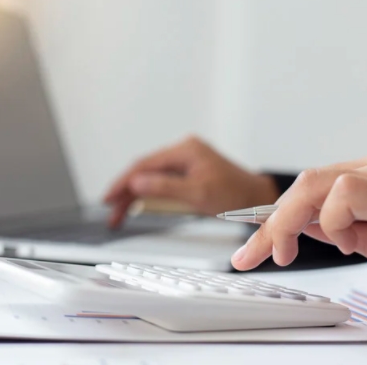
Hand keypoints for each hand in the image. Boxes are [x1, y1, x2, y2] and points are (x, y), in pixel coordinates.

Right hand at [103, 136, 279, 227]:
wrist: (258, 198)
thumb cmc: (236, 195)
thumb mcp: (199, 193)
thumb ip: (166, 187)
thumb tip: (136, 182)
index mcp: (185, 150)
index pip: (144, 164)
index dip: (123, 182)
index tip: (108, 198)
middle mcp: (183, 151)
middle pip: (144, 170)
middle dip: (124, 192)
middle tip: (110, 212)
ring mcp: (185, 160)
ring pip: (150, 176)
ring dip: (133, 195)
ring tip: (118, 215)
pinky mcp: (187, 171)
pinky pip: (160, 181)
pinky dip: (147, 194)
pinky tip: (135, 205)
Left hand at [232, 146, 366, 284]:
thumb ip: (341, 226)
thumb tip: (300, 225)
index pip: (314, 186)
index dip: (279, 211)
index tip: (257, 237)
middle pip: (307, 183)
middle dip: (272, 221)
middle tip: (255, 253)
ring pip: (313, 183)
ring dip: (286, 222)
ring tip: (283, 252)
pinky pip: (342, 193)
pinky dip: (330, 221)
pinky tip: (345, 242)